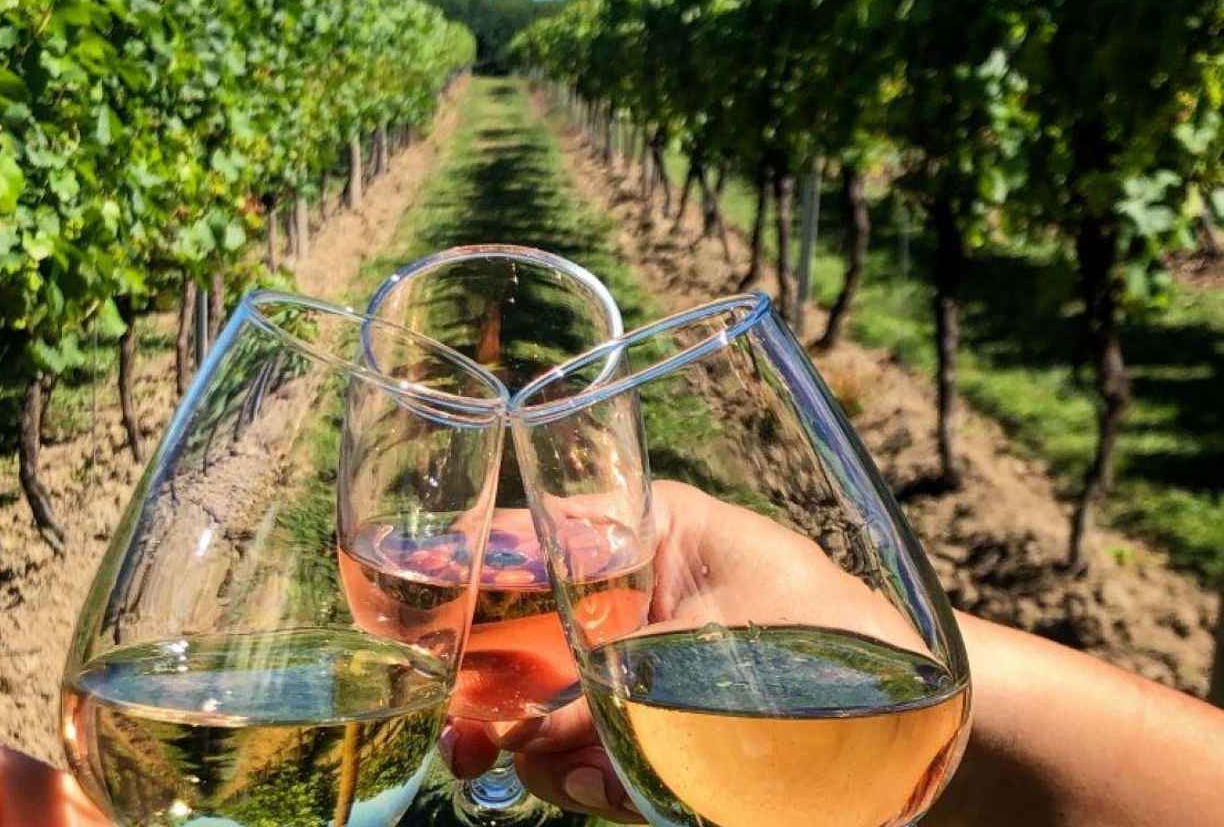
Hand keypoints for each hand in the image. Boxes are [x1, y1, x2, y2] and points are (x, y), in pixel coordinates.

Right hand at [444, 481, 1223, 826]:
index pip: (517, 536)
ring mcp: (624, 665)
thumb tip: (531, 734)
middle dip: (470, 679)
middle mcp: (617, 594)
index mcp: (636, 529)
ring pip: (528, 700)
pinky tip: (588, 783)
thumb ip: (625, 677)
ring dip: (517, 739)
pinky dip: (568, 774)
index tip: (394, 609)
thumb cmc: (841, 637)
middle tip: (458, 733)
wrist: (918, 727)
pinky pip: (574, 753)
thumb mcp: (727, 635)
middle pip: (504, 627)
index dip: (447, 572)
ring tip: (544, 768)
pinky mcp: (639, 728)